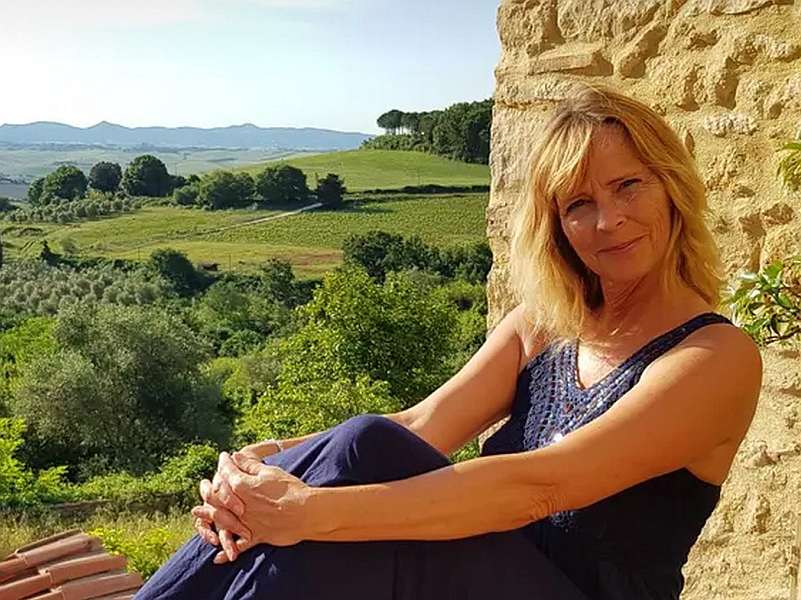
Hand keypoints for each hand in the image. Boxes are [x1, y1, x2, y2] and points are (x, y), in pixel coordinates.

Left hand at [192, 451, 313, 563]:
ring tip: (197, 515)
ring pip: (223, 521)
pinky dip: (228, 553)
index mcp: (243, 486)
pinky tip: (218, 558)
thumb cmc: (290, 489)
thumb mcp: (270, 472)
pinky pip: (239, 546)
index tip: (224, 456)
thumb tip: (236, 456)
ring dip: (208, 518)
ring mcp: (247, 522)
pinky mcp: (257, 536)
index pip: (228, 472)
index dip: (225, 463)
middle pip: (219, 498)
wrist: (306, 512)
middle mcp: (241, 506)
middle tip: (203, 487)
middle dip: (209, 491)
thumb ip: (250, 466)